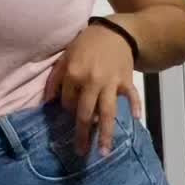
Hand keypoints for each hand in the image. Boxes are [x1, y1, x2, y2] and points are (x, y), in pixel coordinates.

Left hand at [44, 25, 141, 156]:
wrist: (114, 31)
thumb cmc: (86, 44)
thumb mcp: (66, 56)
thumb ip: (56, 78)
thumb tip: (49, 101)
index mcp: (74, 74)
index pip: (67, 102)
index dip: (67, 111)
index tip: (70, 116)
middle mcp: (91, 81)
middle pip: (86, 113)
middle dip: (83, 134)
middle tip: (81, 152)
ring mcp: (111, 82)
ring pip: (107, 112)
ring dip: (106, 133)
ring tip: (104, 152)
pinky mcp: (126, 80)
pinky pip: (131, 96)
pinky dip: (135, 107)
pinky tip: (135, 120)